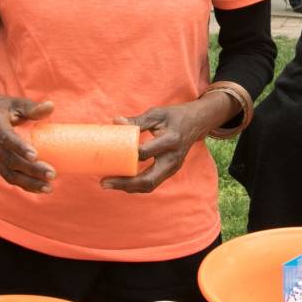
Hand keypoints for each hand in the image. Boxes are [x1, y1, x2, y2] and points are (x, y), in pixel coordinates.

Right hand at [0, 95, 55, 192]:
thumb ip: (32, 107)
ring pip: (7, 172)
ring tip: (48, 187)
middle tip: (51, 174)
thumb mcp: (15, 103)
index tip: (36, 156)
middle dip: (31, 170)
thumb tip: (51, 106)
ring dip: (28, 182)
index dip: (19, 147)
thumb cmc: (1, 108)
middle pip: (9, 159)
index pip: (5, 137)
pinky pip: (6, 176)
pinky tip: (38, 188)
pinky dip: (23, 184)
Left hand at [101, 98, 223, 194]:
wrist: (197, 122)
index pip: (145, 153)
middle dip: (124, 184)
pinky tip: (121, 181)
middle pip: (148, 180)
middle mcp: (173, 159)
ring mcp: (172, 168)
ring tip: (108, 184)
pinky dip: (136, 185)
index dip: (127, 156)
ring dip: (128, 188)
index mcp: (170, 141)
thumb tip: (115, 121)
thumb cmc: (175, 116)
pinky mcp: (170, 171)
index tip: (109, 156)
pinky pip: (152, 182)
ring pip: (149, 185)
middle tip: (104, 182)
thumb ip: (137, 120)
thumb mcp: (157, 114)